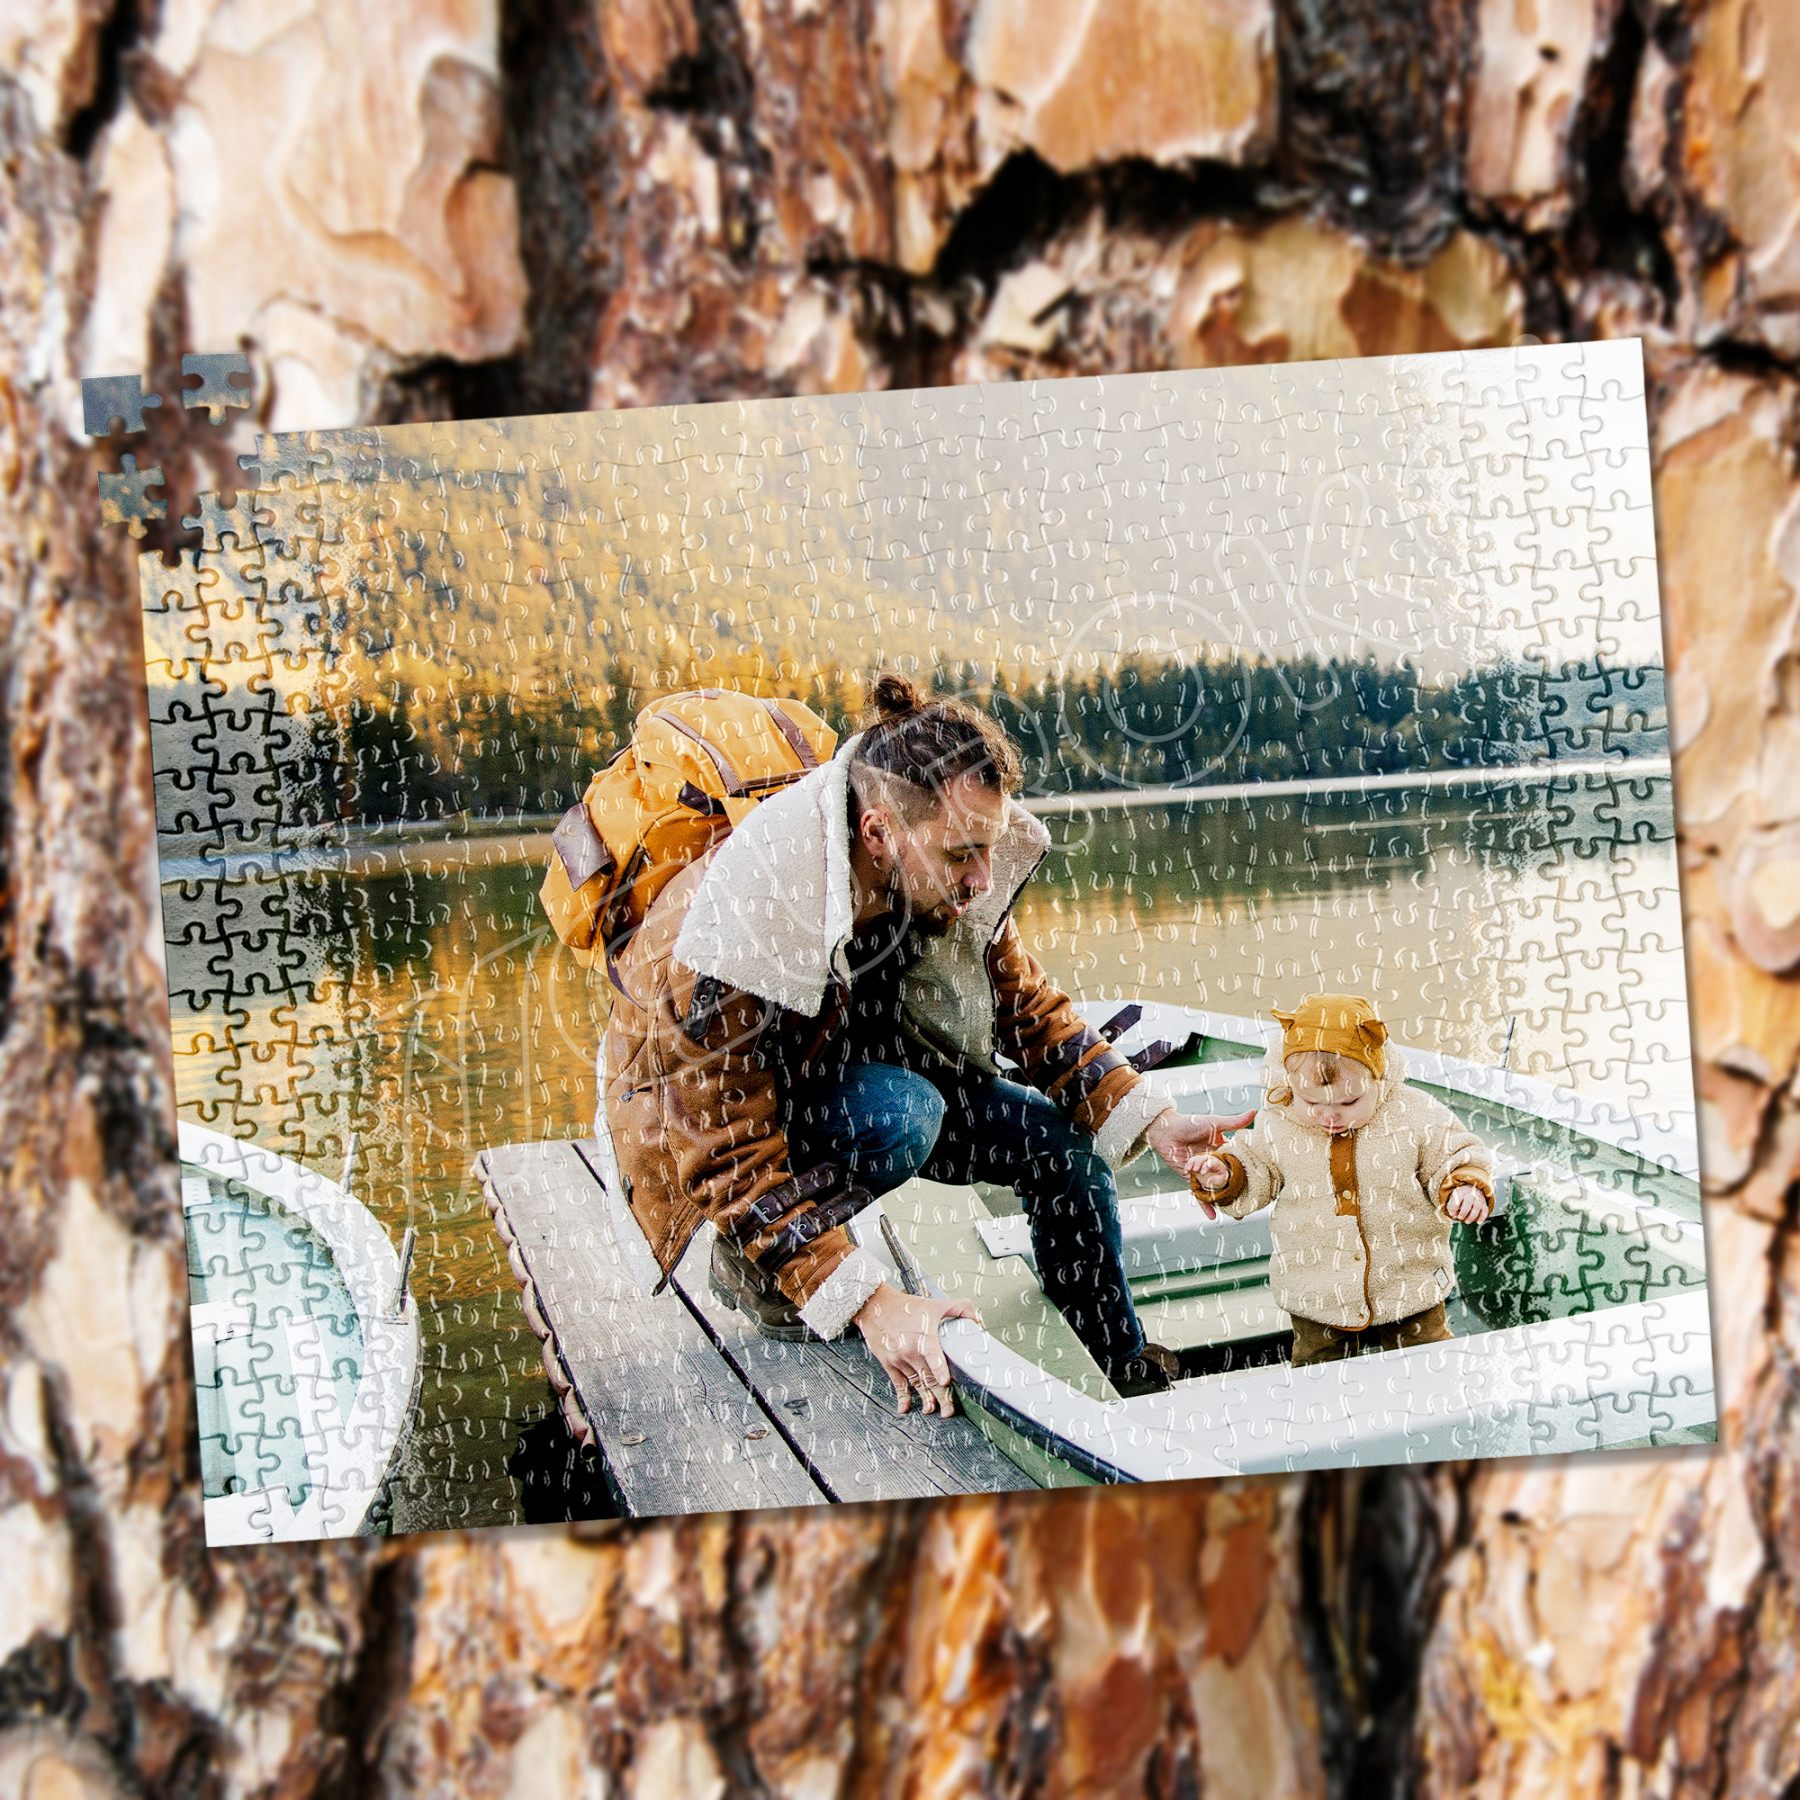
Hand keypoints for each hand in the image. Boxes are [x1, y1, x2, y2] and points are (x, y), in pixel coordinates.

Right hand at [853, 1282, 982, 1415]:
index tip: (945, 1382)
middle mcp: (910, 1350)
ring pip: (915, 1383)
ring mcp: (899, 1359)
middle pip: (928, 1377)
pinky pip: (897, 1383)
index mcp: (923, 1337)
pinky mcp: (889, 1363)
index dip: (939, 1368)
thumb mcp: (934, 1304)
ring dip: (925, 1398)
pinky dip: (902, 1396)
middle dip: (940, 1396)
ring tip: (932, 1410)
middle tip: (948, 1411)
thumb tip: (977, 1320)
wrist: (875, 1306)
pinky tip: (905, 1408)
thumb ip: (959, 1308)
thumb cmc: (906, 1307)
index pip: (932, 1354)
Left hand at [1147, 1108, 1254, 1219]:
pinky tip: (1212, 1216)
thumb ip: (1234, 1122)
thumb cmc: (1190, 1122)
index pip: (1241, 1165)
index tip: (1264, 1184)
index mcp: (1225, 1151)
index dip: (1251, 1174)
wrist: (1166, 1129)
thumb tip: (1255, 1111)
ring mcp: (1205, 1173)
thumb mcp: (1215, 1123)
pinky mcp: (1192, 1179)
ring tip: (1238, 1215)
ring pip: (1218, 1190)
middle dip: (1241, 1193)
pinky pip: (1200, 1193)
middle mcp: (1216, 1164)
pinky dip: (1205, 1204)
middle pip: (1232, 1181)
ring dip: (1227, 1202)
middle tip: (1253, 1205)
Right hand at [1189, 1152, 1230, 1192]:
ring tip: (1188, 1170)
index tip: (1202, 1173)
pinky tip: (1186, 1172)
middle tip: (1195, 1170)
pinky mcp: (1196, 1163)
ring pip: (1195, 1158)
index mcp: (1217, 1163)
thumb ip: (1216, 1180)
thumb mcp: (1221, 1179)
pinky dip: (1187, 1166)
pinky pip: (1191, 1162)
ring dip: (1191, 1163)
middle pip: (1203, 1158)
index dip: (1207, 1166)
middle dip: (1198, 1163)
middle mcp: (1209, 1159)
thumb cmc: (1220, 1176)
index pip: (1212, 1162)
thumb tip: (1209, 1180)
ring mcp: (1202, 1160)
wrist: (1217, 1175)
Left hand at [1445, 1184, 1490, 1223]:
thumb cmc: (1459, 1199)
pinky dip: (1482, 1217)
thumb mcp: (1453, 1200)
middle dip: (1464, 1211)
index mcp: (1461, 1192)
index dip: (1455, 1206)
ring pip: (1477, 1206)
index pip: (1458, 1198)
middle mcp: (1470, 1194)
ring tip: (1467, 1222)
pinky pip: (1485, 1210)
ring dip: (1472, 1216)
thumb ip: (1451, 1207)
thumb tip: (1452, 1214)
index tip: (1451, 1214)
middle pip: (1468, 1202)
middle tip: (1460, 1218)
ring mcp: (1478, 1199)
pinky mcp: (1484, 1204)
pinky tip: (1479, 1222)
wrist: (1470, 1193)